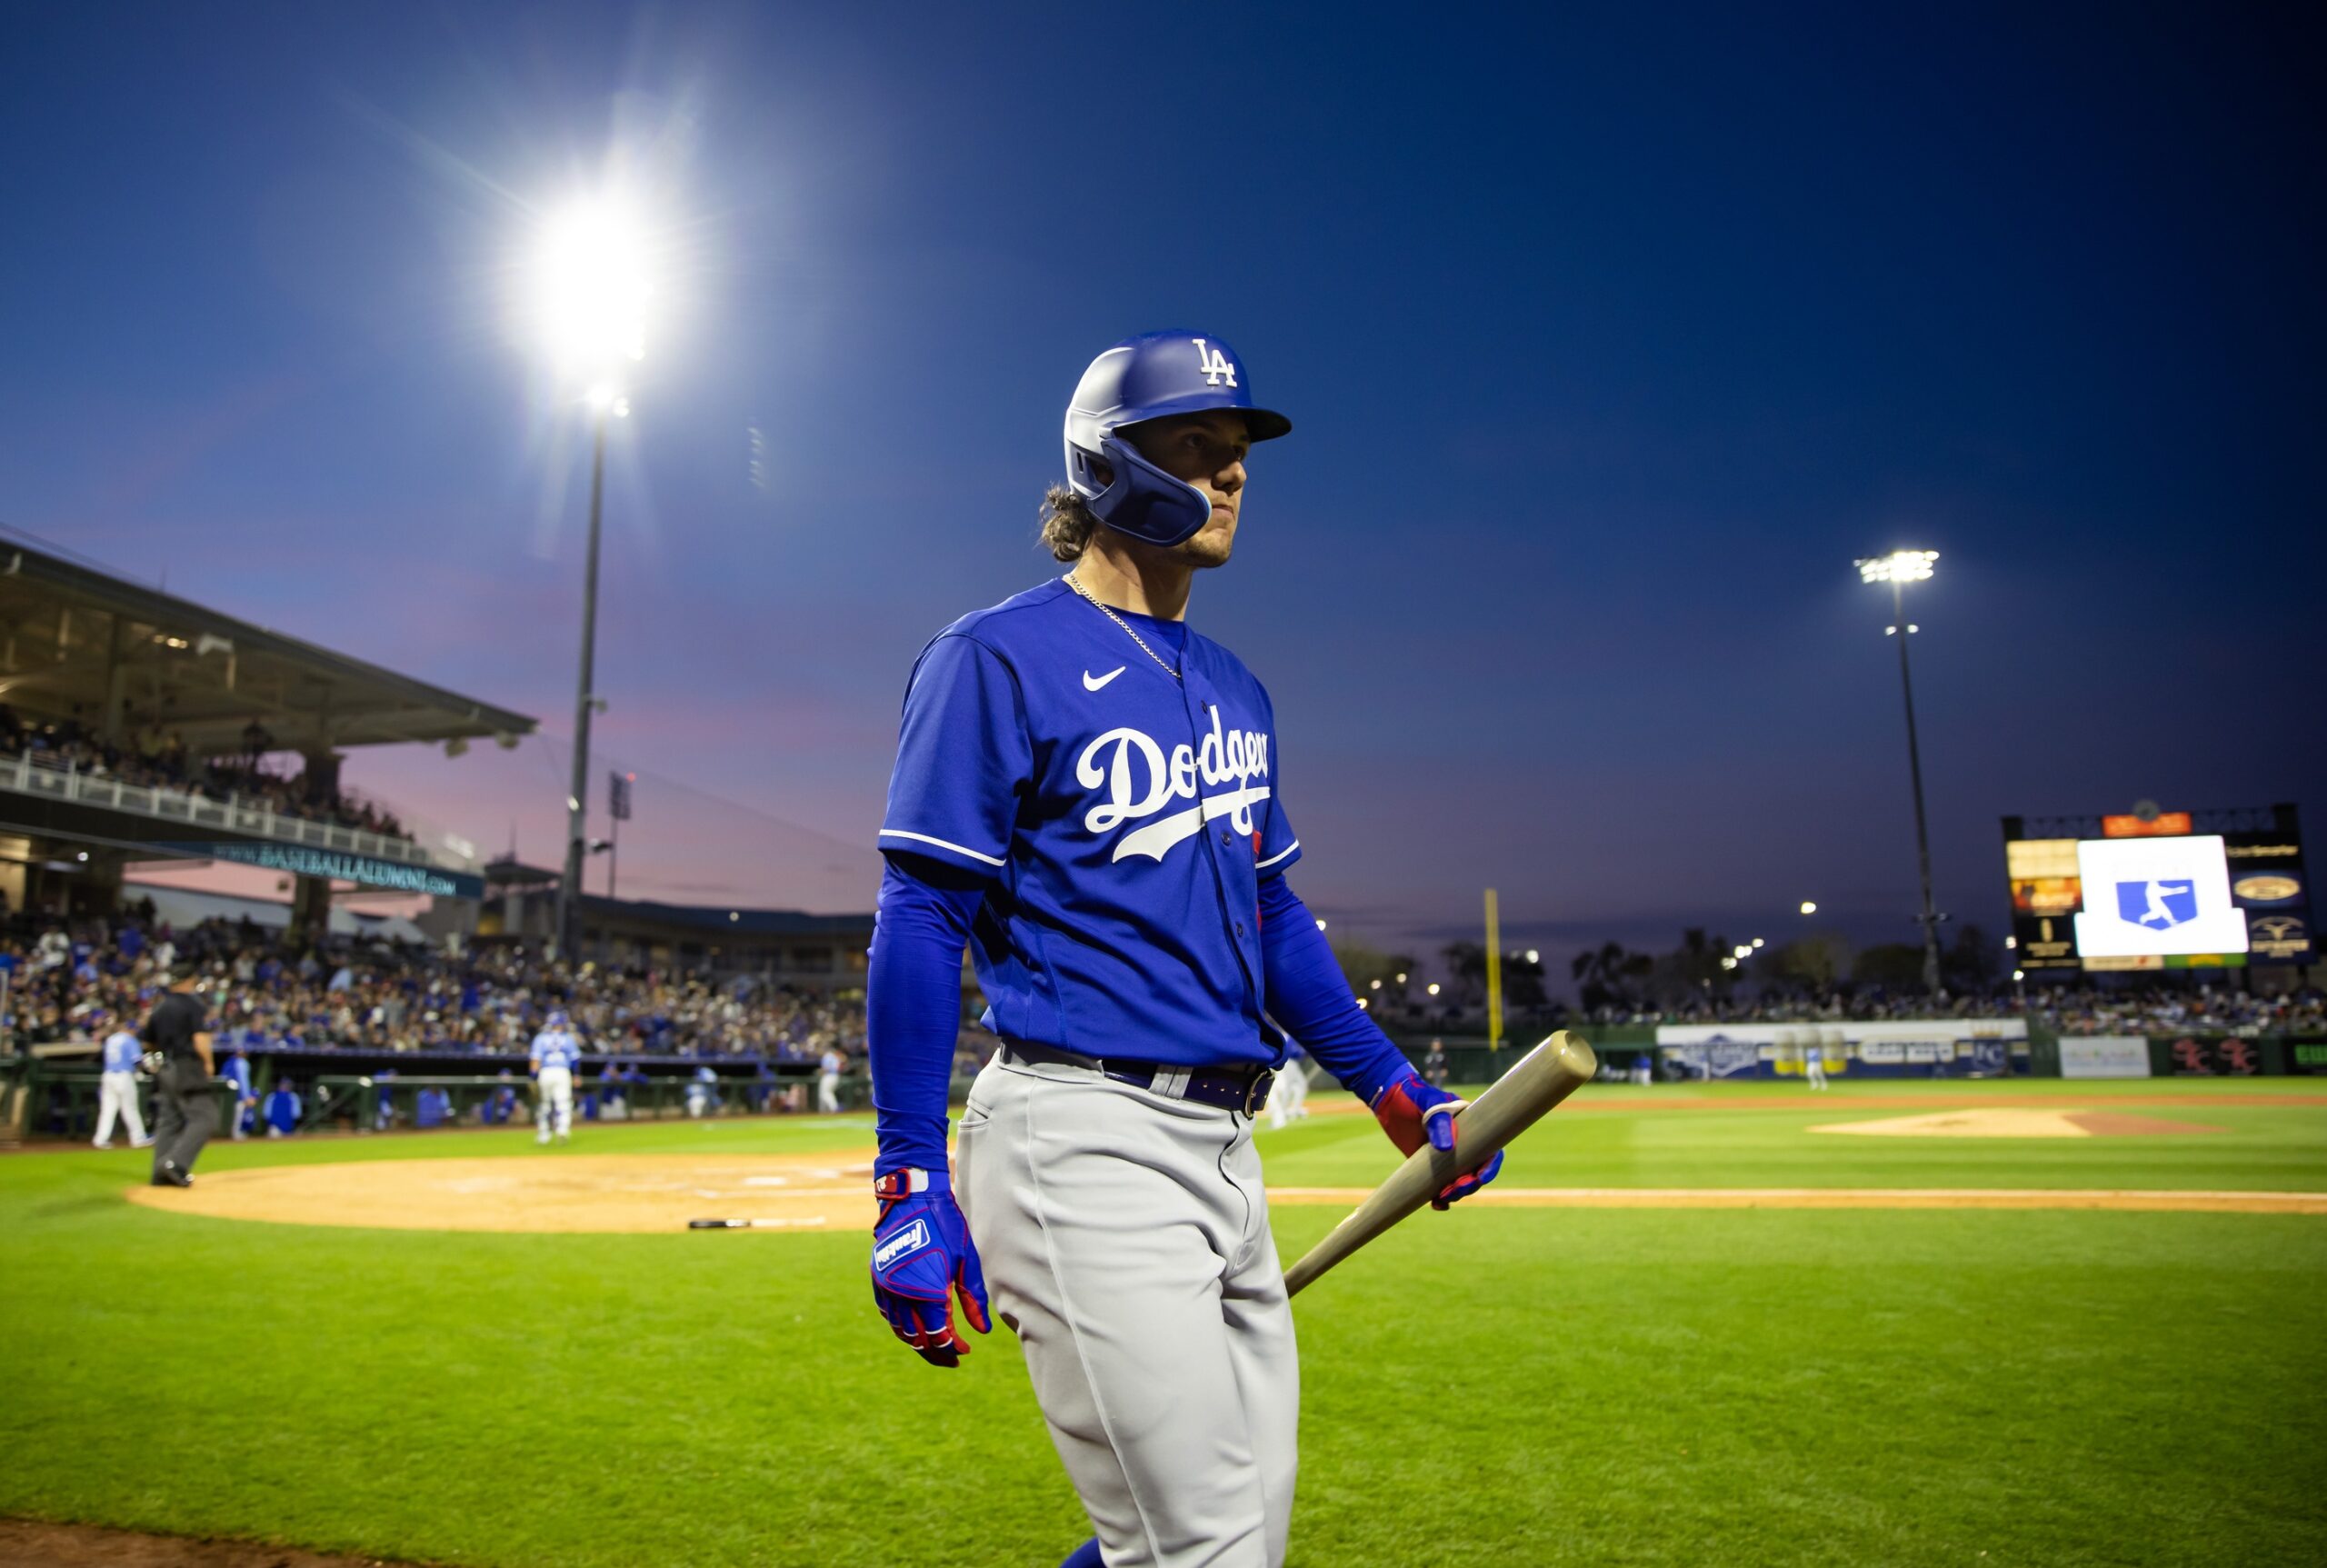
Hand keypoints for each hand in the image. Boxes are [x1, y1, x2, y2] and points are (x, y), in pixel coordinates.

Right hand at [870, 1169, 990, 1367]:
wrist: (913, 1198)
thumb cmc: (946, 1226)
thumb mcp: (966, 1261)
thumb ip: (973, 1298)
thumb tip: (982, 1330)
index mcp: (927, 1293)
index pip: (939, 1336)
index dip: (953, 1348)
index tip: (966, 1351)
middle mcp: (903, 1295)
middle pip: (917, 1339)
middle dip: (935, 1352)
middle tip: (951, 1357)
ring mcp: (887, 1287)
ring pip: (899, 1329)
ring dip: (916, 1340)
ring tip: (934, 1344)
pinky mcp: (878, 1277)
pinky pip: (887, 1312)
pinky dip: (899, 1323)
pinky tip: (912, 1324)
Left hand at [1369, 1070, 1504, 1209]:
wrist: (1389, 1100)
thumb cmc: (1413, 1095)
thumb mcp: (1427, 1102)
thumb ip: (1438, 1122)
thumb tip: (1448, 1148)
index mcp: (1471, 1126)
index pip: (1491, 1149)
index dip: (1490, 1166)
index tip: (1480, 1177)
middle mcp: (1463, 1144)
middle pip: (1476, 1171)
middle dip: (1470, 1184)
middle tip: (1454, 1190)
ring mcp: (1447, 1156)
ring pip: (1460, 1181)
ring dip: (1456, 1193)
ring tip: (1442, 1197)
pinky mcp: (1430, 1166)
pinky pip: (1440, 1186)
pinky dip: (1440, 1198)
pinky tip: (1436, 1204)